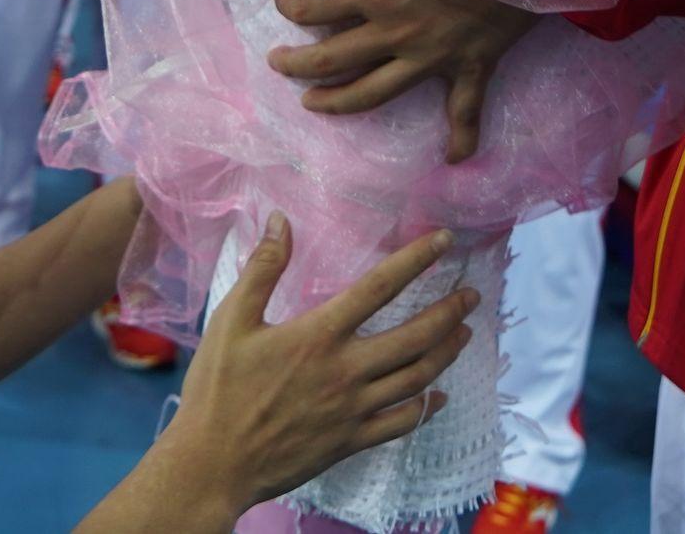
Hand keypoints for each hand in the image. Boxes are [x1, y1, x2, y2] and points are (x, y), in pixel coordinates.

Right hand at [165, 217, 473, 513]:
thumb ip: (261, 269)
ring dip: (446, 353)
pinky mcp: (352, 442)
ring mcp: (354, 410)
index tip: (445, 241)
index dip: (417, 260)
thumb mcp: (230, 321)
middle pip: (415, 337)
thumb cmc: (217, 391)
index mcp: (319, 335)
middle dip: (450, 312)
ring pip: (417, 378)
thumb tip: (281, 221)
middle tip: (472, 296)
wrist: (213, 464)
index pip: (380, 288)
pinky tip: (440, 396)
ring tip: (465, 333)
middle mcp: (346, 370)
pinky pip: (402, 423)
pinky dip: (428, 408)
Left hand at [267, 0, 537, 163]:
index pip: (313, 9)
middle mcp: (396, 33)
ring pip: (374, 94)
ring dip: (339, 103)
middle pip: (331, 61)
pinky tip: (453, 157)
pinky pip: (466, 110)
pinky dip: (462, 137)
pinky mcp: (472, 67)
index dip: (289, 6)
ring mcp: (434, 57)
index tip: (281, 0)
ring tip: (313, 104)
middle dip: (295, 65)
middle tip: (278, 64)